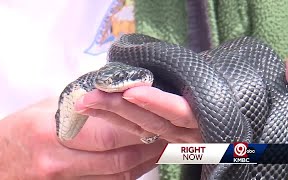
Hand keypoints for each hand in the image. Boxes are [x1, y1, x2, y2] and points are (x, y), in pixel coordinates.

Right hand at [0, 98, 165, 179]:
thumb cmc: (18, 130)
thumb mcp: (45, 107)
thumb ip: (80, 102)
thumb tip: (114, 93)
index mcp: (52, 132)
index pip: (107, 134)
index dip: (138, 129)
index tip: (157, 120)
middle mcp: (58, 161)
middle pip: (117, 160)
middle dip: (148, 150)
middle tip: (169, 137)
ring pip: (115, 177)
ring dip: (143, 164)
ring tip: (162, 149)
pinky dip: (126, 175)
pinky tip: (139, 163)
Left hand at [75, 60, 287, 143]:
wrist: (232, 110)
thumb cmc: (239, 102)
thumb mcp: (248, 96)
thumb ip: (264, 88)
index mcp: (208, 120)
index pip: (183, 112)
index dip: (160, 103)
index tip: (134, 91)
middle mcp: (189, 130)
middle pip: (152, 120)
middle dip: (121, 108)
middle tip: (91, 96)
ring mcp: (172, 132)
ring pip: (141, 124)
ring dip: (113, 112)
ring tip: (87, 100)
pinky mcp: (162, 130)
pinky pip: (138, 126)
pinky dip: (119, 117)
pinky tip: (101, 108)